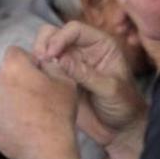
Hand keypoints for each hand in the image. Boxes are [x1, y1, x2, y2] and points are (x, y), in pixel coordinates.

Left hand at [0, 46, 79, 158]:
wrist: (45, 148)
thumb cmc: (57, 113)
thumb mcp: (65, 81)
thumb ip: (51, 65)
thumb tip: (43, 63)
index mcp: (12, 68)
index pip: (14, 52)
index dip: (27, 60)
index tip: (37, 73)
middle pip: (4, 75)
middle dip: (17, 81)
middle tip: (35, 96)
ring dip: (9, 100)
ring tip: (29, 114)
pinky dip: (5, 118)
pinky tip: (21, 126)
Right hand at [34, 21, 147, 146]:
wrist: (119, 129)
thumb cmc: (124, 106)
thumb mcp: (110, 89)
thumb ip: (85, 74)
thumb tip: (60, 59)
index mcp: (101, 45)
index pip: (75, 29)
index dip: (60, 38)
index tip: (51, 55)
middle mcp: (83, 50)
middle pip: (55, 33)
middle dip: (44, 43)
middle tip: (40, 61)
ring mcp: (69, 64)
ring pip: (45, 48)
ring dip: (37, 56)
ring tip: (36, 70)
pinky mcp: (59, 78)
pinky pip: (42, 67)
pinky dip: (35, 69)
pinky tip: (36, 80)